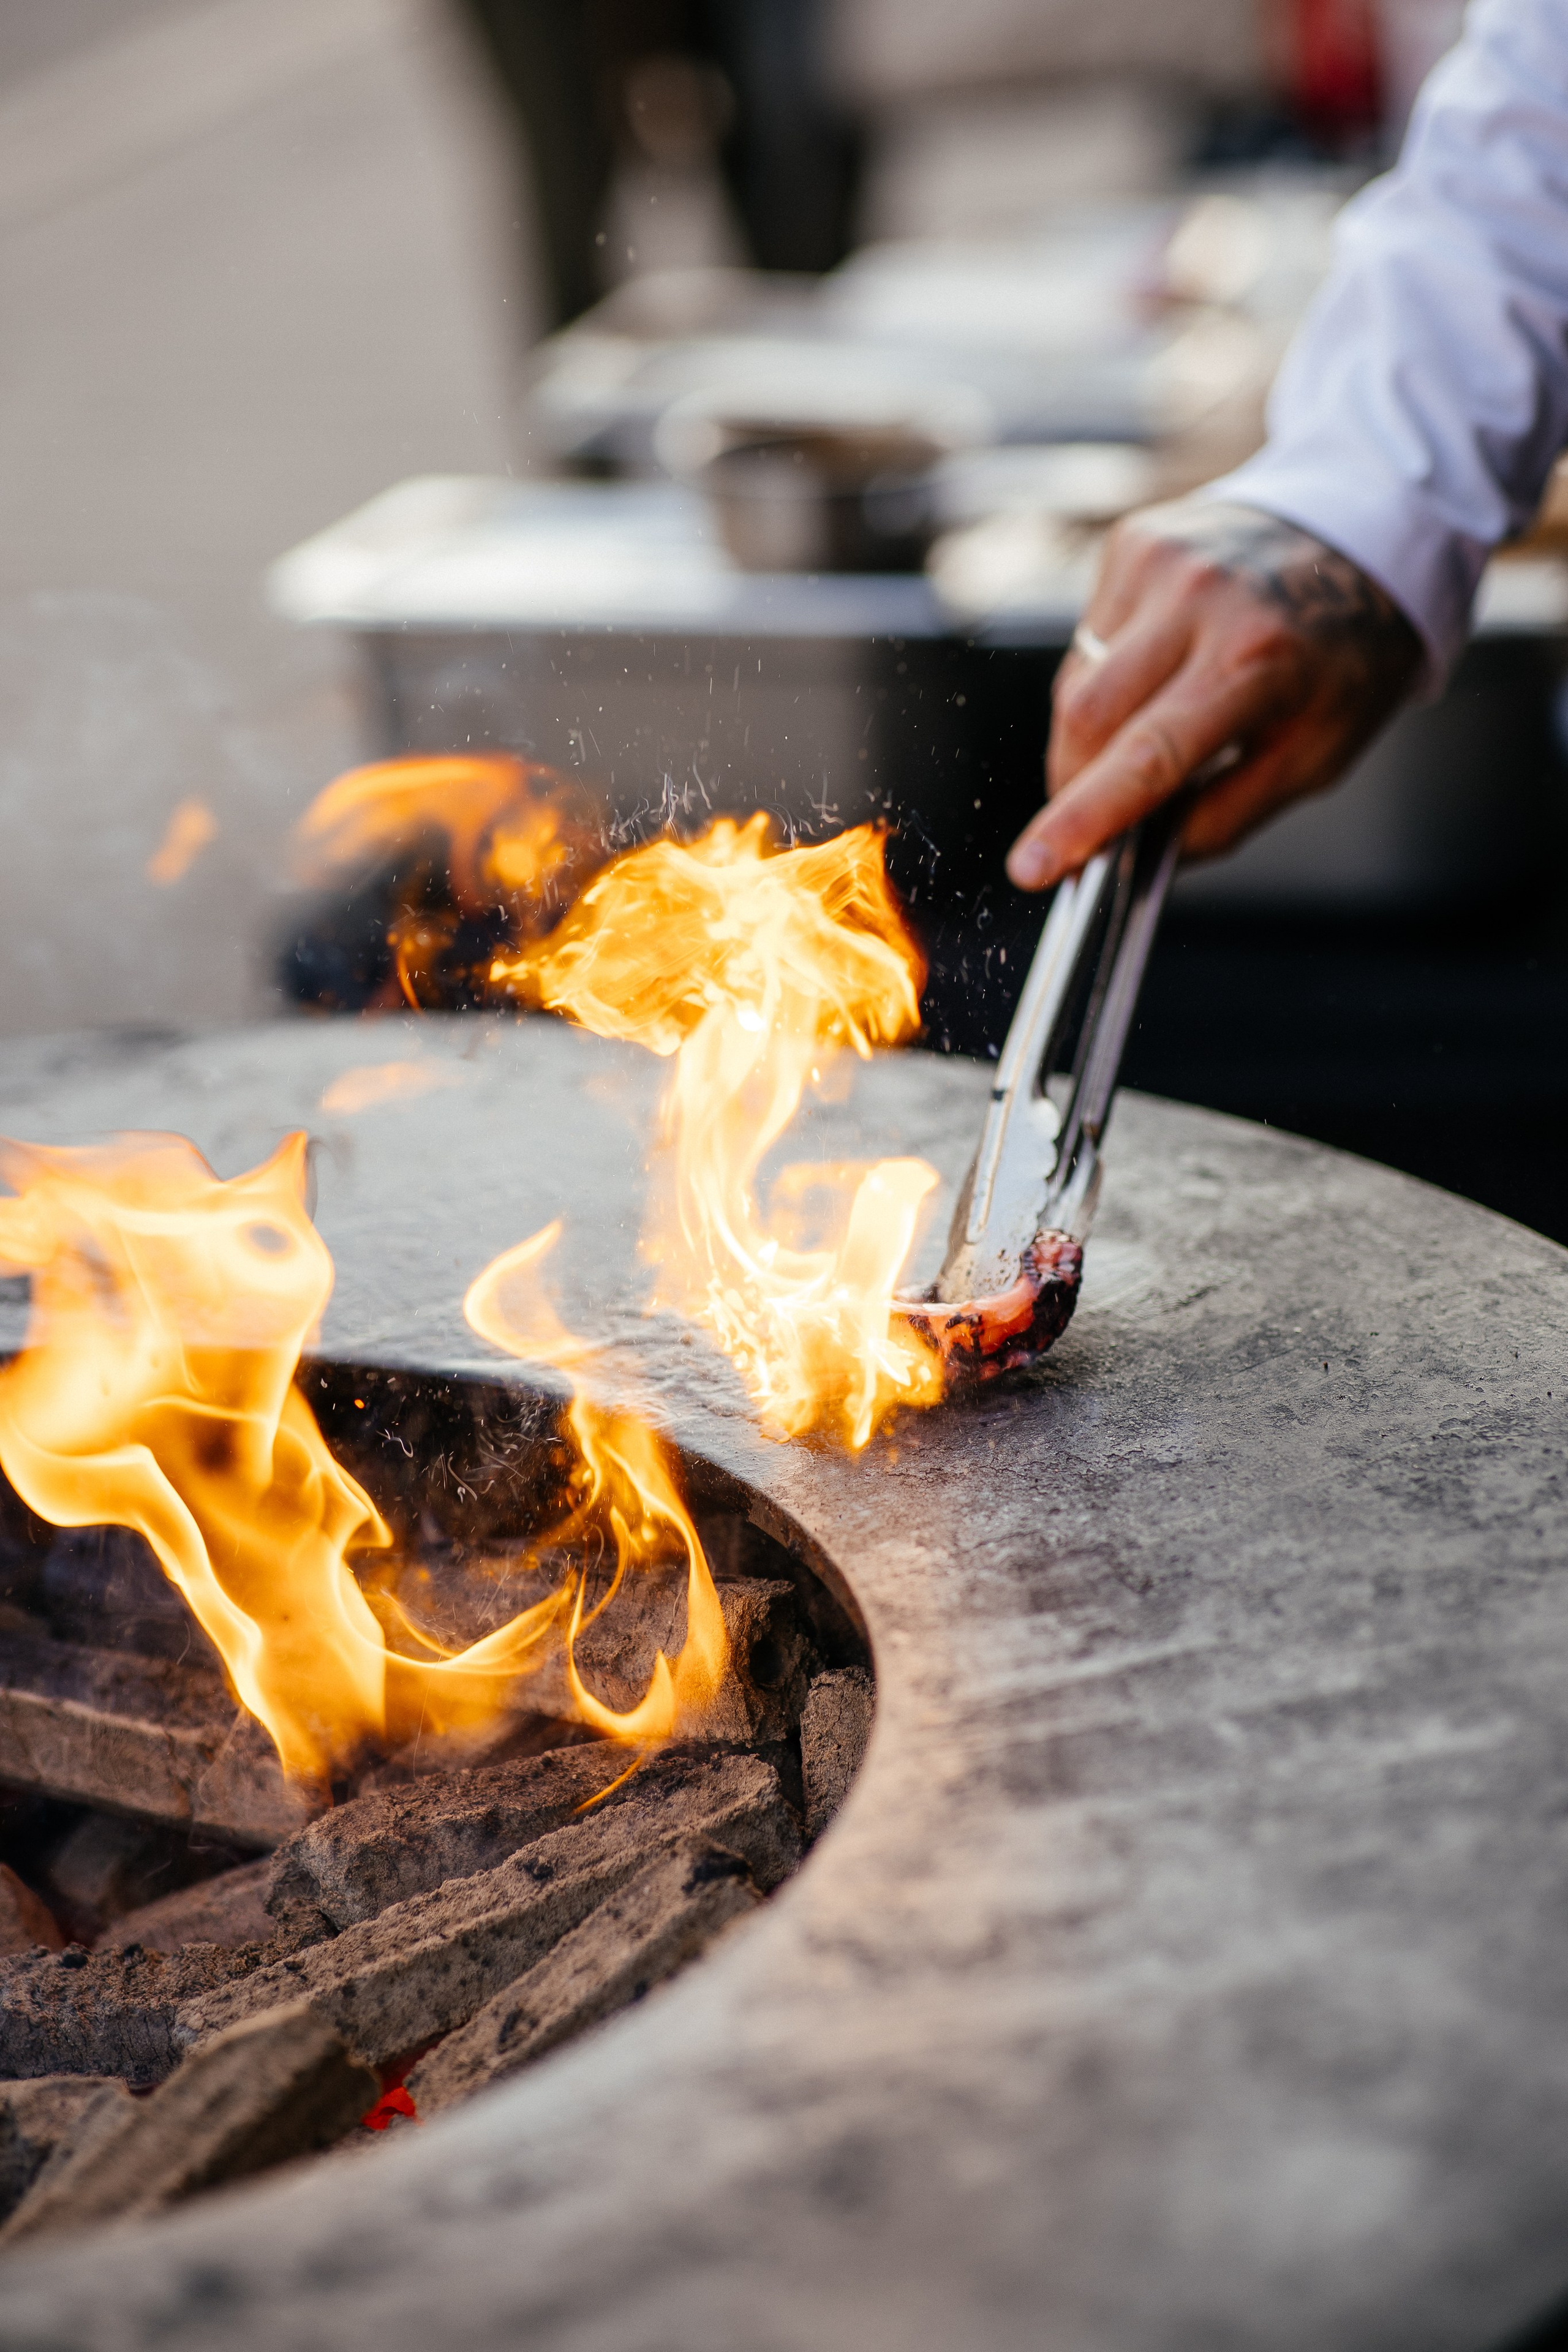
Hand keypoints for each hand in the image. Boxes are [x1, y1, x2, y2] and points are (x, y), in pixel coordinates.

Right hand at [1006, 501, 1424, 887]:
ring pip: (1076, 685)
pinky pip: (1088, 640)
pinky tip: (1157, 671)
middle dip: (1075, 787)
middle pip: (1087, 721)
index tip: (1033, 867)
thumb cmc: (1346, 653)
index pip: (1148, 755)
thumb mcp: (1317, 755)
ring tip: (1152, 729)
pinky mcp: (1134, 544)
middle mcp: (1201, 600)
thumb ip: (1225, 815)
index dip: (1083, 819)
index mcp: (1260, 661)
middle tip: (1093, 823)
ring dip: (1091, 737)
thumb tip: (1138, 855)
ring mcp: (1160, 563)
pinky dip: (1106, 681)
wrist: (1362, 530)